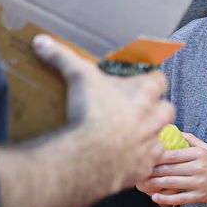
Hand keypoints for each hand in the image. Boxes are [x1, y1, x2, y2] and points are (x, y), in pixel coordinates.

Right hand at [32, 34, 173, 192]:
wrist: (90, 157)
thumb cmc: (90, 112)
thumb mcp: (77, 76)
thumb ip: (62, 56)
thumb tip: (41, 40)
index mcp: (146, 91)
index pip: (159, 79)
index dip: (149, 79)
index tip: (138, 81)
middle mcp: (155, 116)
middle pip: (166, 109)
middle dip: (154, 110)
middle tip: (135, 111)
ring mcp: (151, 143)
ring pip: (161, 137)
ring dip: (149, 136)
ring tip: (131, 136)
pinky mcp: (144, 166)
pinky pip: (149, 163)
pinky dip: (140, 161)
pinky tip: (125, 160)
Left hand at [145, 132, 206, 206]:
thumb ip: (194, 141)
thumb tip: (178, 132)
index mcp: (199, 154)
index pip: (173, 154)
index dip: (156, 156)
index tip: (144, 156)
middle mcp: (198, 167)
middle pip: (169, 169)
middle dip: (152, 170)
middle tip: (138, 170)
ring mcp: (199, 183)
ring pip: (171, 183)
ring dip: (154, 184)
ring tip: (142, 183)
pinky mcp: (200, 196)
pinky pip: (179, 198)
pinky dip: (165, 198)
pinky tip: (155, 197)